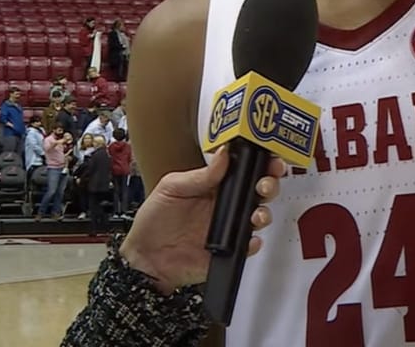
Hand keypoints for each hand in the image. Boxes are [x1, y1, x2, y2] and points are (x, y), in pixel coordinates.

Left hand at [120, 146, 283, 292]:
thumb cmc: (153, 222)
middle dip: (269, 183)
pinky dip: (253, 242)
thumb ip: (200, 175)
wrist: (145, 259)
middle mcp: (224, 205)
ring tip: (255, 214)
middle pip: (258, 190)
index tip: (267, 156)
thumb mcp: (171, 188)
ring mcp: (228, 227)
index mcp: (213, 185)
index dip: (259, 161)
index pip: (242, 169)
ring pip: (258, 216)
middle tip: (265, 183)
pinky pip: (249, 245)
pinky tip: (247, 238)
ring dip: (263, 212)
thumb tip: (224, 154)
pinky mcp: (229, 249)